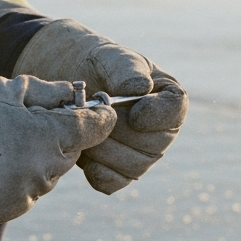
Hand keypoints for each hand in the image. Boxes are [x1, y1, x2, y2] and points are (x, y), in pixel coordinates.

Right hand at [0, 76, 115, 228]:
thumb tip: (79, 92)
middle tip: (36, 122)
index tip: (99, 111)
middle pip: (71, 152)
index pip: (94, 128)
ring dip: (39, 159)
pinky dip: (21, 178)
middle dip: (62, 137)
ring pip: (50, 173)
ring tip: (6, 143)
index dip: (99, 118)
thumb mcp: (10, 89)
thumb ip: (51, 92)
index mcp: (48, 134)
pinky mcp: (11, 208)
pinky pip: (29, 190)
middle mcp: (43, 168)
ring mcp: (27, 192)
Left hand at [12, 19, 188, 192]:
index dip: (157, 116)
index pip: (175, 111)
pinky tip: (82, 154)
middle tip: (94, 115)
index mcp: (166, 97)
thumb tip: (142, 88)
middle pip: (153, 145)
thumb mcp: (109, 57)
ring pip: (132, 167)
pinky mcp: (116, 171)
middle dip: (120, 132)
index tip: (133, 112)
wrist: (66, 81)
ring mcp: (140, 154)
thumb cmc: (94, 64)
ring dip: (104, 149)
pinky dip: (97, 172)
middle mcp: (160, 130)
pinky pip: (113, 182)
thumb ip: (126, 70)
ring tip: (83, 127)